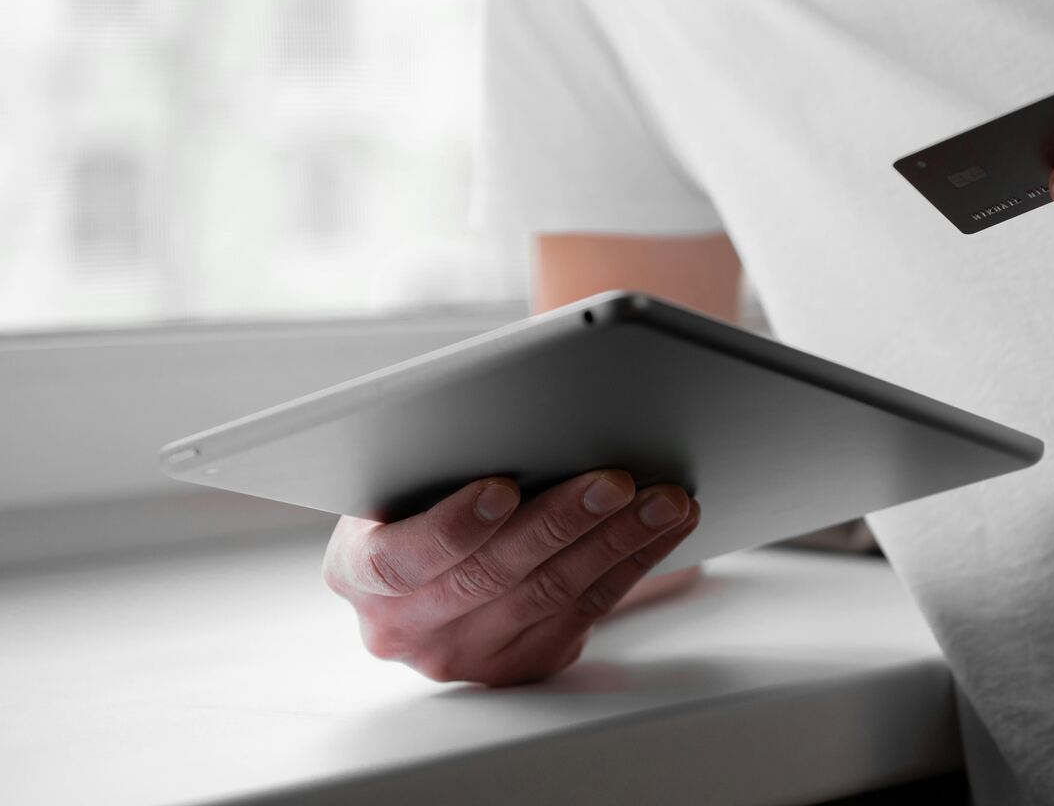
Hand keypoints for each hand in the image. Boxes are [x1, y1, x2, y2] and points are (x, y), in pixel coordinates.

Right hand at [323, 470, 700, 685]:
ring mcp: (468, 655)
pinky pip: (589, 608)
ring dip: (617, 541)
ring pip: (552, 594)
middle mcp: (405, 627)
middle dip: (561, 523)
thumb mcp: (405, 478)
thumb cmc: (425, 493)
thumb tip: (519, 419)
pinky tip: (665, 524)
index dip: (453, 527)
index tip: (502, 487)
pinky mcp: (526, 662)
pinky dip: (634, 561)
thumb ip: (437, 461)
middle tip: (615, 481)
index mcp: (359, 571)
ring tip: (663, 499)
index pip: (400, 561)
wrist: (442, 553)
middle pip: (492, 577)